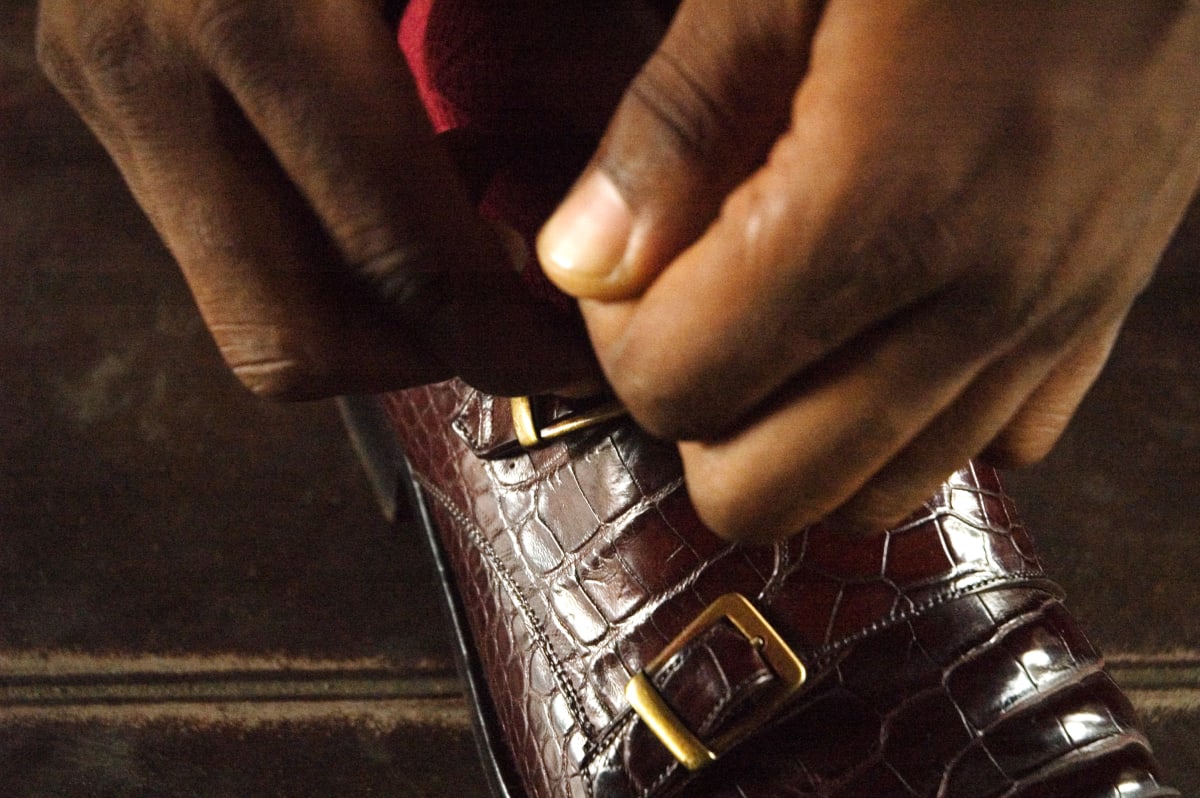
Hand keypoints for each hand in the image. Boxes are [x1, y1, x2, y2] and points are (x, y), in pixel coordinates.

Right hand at [34, 0, 602, 398]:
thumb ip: (543, 34)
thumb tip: (622, 163)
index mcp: (260, 12)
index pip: (403, 259)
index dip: (511, 335)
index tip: (588, 347)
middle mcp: (150, 64)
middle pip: (291, 336)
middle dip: (429, 361)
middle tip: (525, 332)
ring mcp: (107, 84)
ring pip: (245, 311)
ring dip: (374, 326)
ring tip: (471, 272)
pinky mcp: (98, 89)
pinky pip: (219, 245)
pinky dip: (325, 261)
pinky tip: (399, 199)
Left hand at [538, 1, 1199, 539]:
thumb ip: (676, 121)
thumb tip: (583, 261)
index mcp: (884, 202)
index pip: (681, 385)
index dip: (620, 335)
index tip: (629, 258)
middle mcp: (981, 293)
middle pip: (771, 490)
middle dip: (695, 411)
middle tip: (688, 302)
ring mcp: (1054, 311)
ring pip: (882, 492)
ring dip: (796, 432)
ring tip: (778, 317)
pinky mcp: (1104, 301)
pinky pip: (992, 441)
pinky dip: (911, 419)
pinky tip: (885, 323)